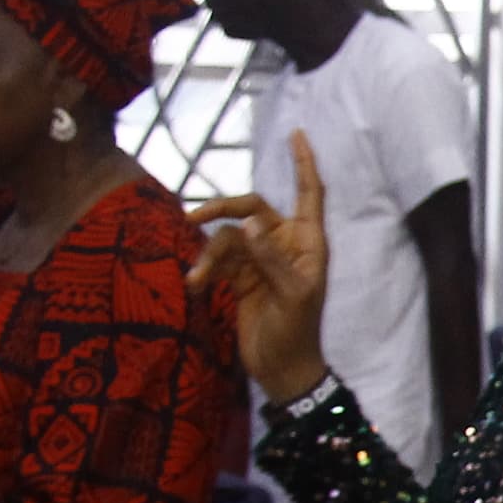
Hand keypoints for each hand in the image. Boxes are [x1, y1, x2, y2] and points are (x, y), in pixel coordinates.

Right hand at [187, 130, 332, 404]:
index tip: (297, 133)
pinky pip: (218, 258)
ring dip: (210, 254)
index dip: (303, 163)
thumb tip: (251, 224)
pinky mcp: (240, 277)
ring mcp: (261, 259)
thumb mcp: (291, 296)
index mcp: (309, 243)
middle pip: (252, 208)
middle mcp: (286, 244)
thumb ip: (271, 259)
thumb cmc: (298, 332)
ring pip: (229, 237)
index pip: (309, 193)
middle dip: (223, 210)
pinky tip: (195, 285)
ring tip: (197, 280)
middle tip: (193, 220)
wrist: (282, 369)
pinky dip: (205, 268)